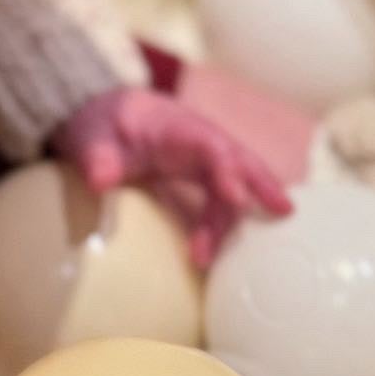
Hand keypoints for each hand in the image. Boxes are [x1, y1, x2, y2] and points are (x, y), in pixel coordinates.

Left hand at [60, 86, 292, 266]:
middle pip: (238, 159)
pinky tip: (233, 251)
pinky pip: (223, 198)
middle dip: (261, 183)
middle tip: (283, 212)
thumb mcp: (91, 138)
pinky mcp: (200, 177)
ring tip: (206, 259)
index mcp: (176, 127)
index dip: (226, 169)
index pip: (209, 144)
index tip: (235, 197)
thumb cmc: (103, 124)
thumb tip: (100, 181)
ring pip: (233, 185)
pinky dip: (230, 222)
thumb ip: (97, 157)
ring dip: (230, 221)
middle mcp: (198, 141)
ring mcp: (202, 159)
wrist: (103, 116)